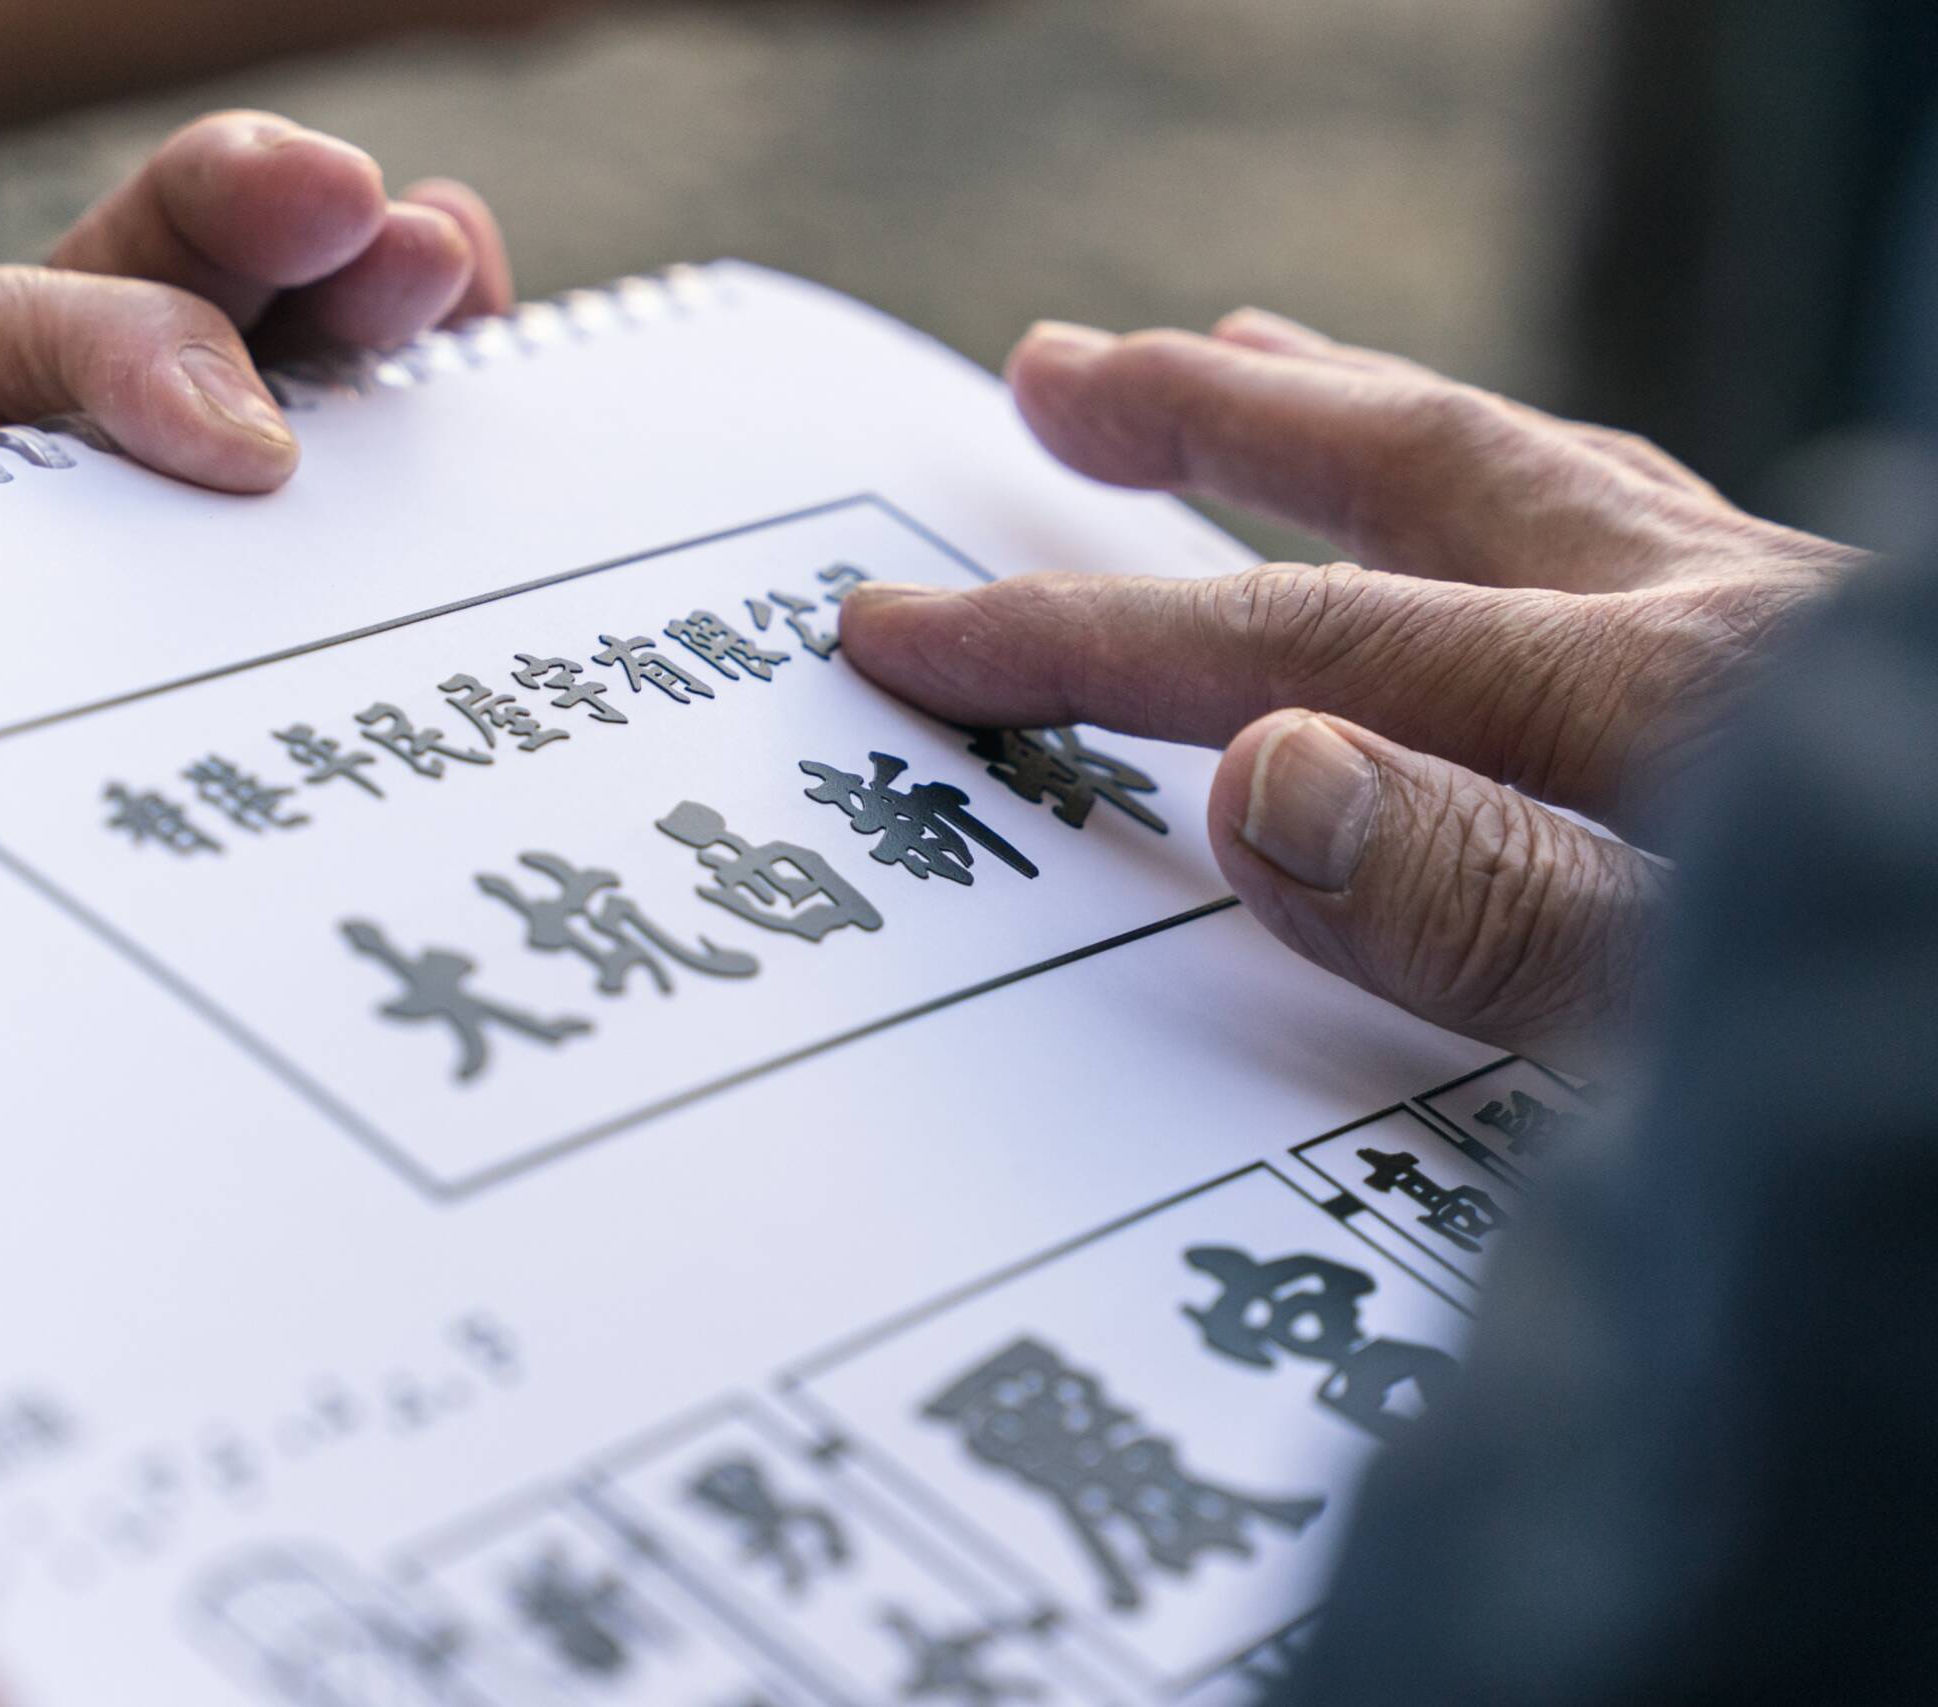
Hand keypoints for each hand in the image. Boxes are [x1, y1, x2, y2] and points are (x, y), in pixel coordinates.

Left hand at [0, 111, 511, 511]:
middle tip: (380, 232)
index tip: (240, 443)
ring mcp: (214, 527)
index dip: (146, 346)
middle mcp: (94, 458)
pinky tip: (495, 349)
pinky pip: (385, 476)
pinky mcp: (309, 610)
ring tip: (449, 262)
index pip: (46, 330)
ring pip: (299, 355)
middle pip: (187, 287)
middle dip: (274, 231)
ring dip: (378, 287)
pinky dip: (444, 398)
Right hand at [841, 310, 1866, 1075]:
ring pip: (1524, 461)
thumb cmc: (1917, 1050)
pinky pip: (1621, 513)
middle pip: (1415, 472)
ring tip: (1212, 362)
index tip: (903, 630)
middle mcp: (1706, 617)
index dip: (1080, 644)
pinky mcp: (1818, 656)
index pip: (1297, 658)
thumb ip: (1487, 907)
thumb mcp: (1695, 1027)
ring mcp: (1769, 618)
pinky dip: (1504, 481)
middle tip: (1045, 376)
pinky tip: (1487, 509)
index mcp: (1644, 712)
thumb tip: (1257, 778)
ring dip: (1343, 413)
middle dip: (1205, 423)